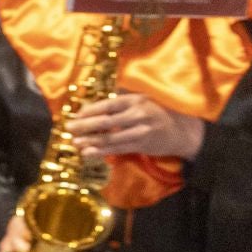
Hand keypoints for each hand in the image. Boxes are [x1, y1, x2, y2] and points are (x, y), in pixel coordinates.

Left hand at [65, 93, 203, 158]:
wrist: (183, 131)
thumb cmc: (158, 113)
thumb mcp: (144, 100)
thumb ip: (122, 99)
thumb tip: (96, 101)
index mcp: (136, 100)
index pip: (108, 105)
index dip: (90, 110)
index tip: (75, 115)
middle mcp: (138, 114)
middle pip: (106, 121)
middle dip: (85, 126)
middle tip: (69, 129)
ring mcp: (141, 131)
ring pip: (110, 137)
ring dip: (90, 141)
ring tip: (75, 142)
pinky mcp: (142, 145)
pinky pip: (117, 149)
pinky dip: (101, 151)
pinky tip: (88, 153)